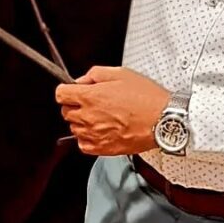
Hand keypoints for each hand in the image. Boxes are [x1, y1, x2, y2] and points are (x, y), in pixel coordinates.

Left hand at [54, 66, 169, 156]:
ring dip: (82, 121)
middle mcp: (88, 117)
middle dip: (75, 105)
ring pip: (74, 128)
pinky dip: (88, 138)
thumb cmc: (146, 97)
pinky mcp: (102, 149)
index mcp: (90, 97)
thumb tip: (82, 81)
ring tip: (101, 116)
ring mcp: (94, 135)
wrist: (162, 120)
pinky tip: (101, 130)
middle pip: (65, 112)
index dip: (67, 90)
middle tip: (92, 101)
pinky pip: (83, 144)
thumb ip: (95, 74)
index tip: (74, 90)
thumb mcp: (120, 73)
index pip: (60, 94)